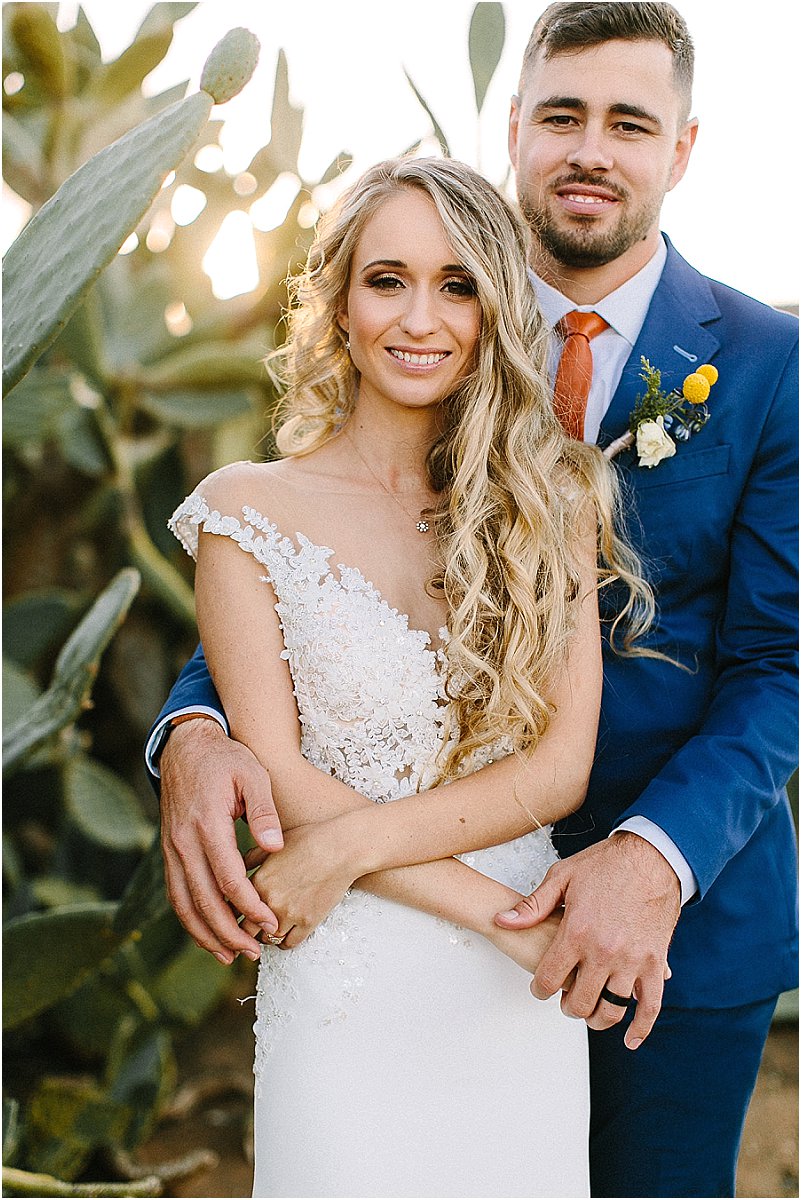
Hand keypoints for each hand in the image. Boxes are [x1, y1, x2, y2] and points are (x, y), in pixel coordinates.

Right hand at [159, 719, 283, 963]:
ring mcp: (171, 848)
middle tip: (254, 952)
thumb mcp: (252, 775)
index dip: (249, 906)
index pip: (228, 878)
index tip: (270, 922)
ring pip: (183, 903)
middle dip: (228, 933)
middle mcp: (183, 841)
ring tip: (231, 956)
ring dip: (205, 935)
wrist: (185, 746)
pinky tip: (208, 935)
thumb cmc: (226, 759)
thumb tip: (274, 848)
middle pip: (203, 900)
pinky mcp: (168, 852)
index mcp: (207, 824)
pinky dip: (189, 919)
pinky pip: (175, 893)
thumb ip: (263, 811)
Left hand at [242, 819, 359, 947]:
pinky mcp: (308, 922)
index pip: (234, 909)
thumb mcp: (275, 845)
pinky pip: (288, 944)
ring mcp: (289, 914)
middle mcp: (269, 901)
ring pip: (267, 939)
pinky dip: (285, 941)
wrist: (342, 847)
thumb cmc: (310, 839)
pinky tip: (287, 931)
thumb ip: (252, 857)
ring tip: (270, 928)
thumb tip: (236, 865)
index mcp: (258, 881)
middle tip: (253, 926)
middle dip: (249, 929)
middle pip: (247, 930)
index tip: (240, 913)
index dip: (236, 913)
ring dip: (267, 935)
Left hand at [494, 833, 679, 1047]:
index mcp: (576, 932)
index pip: (549, 979)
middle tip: (564, 1000)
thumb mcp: (562, 877)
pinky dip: (641, 1028)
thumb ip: (532, 906)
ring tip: (589, 1012)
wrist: (651, 857)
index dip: (540, 989)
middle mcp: (603, 952)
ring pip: (610, 1009)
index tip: (540, 988)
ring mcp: (632, 960)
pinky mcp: (656, 963)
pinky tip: (630, 1039)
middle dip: (566, 1006)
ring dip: (596, 1018)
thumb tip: (502, 921)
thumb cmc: (605, 864)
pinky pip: (650, 1006)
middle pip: (578, 1002)